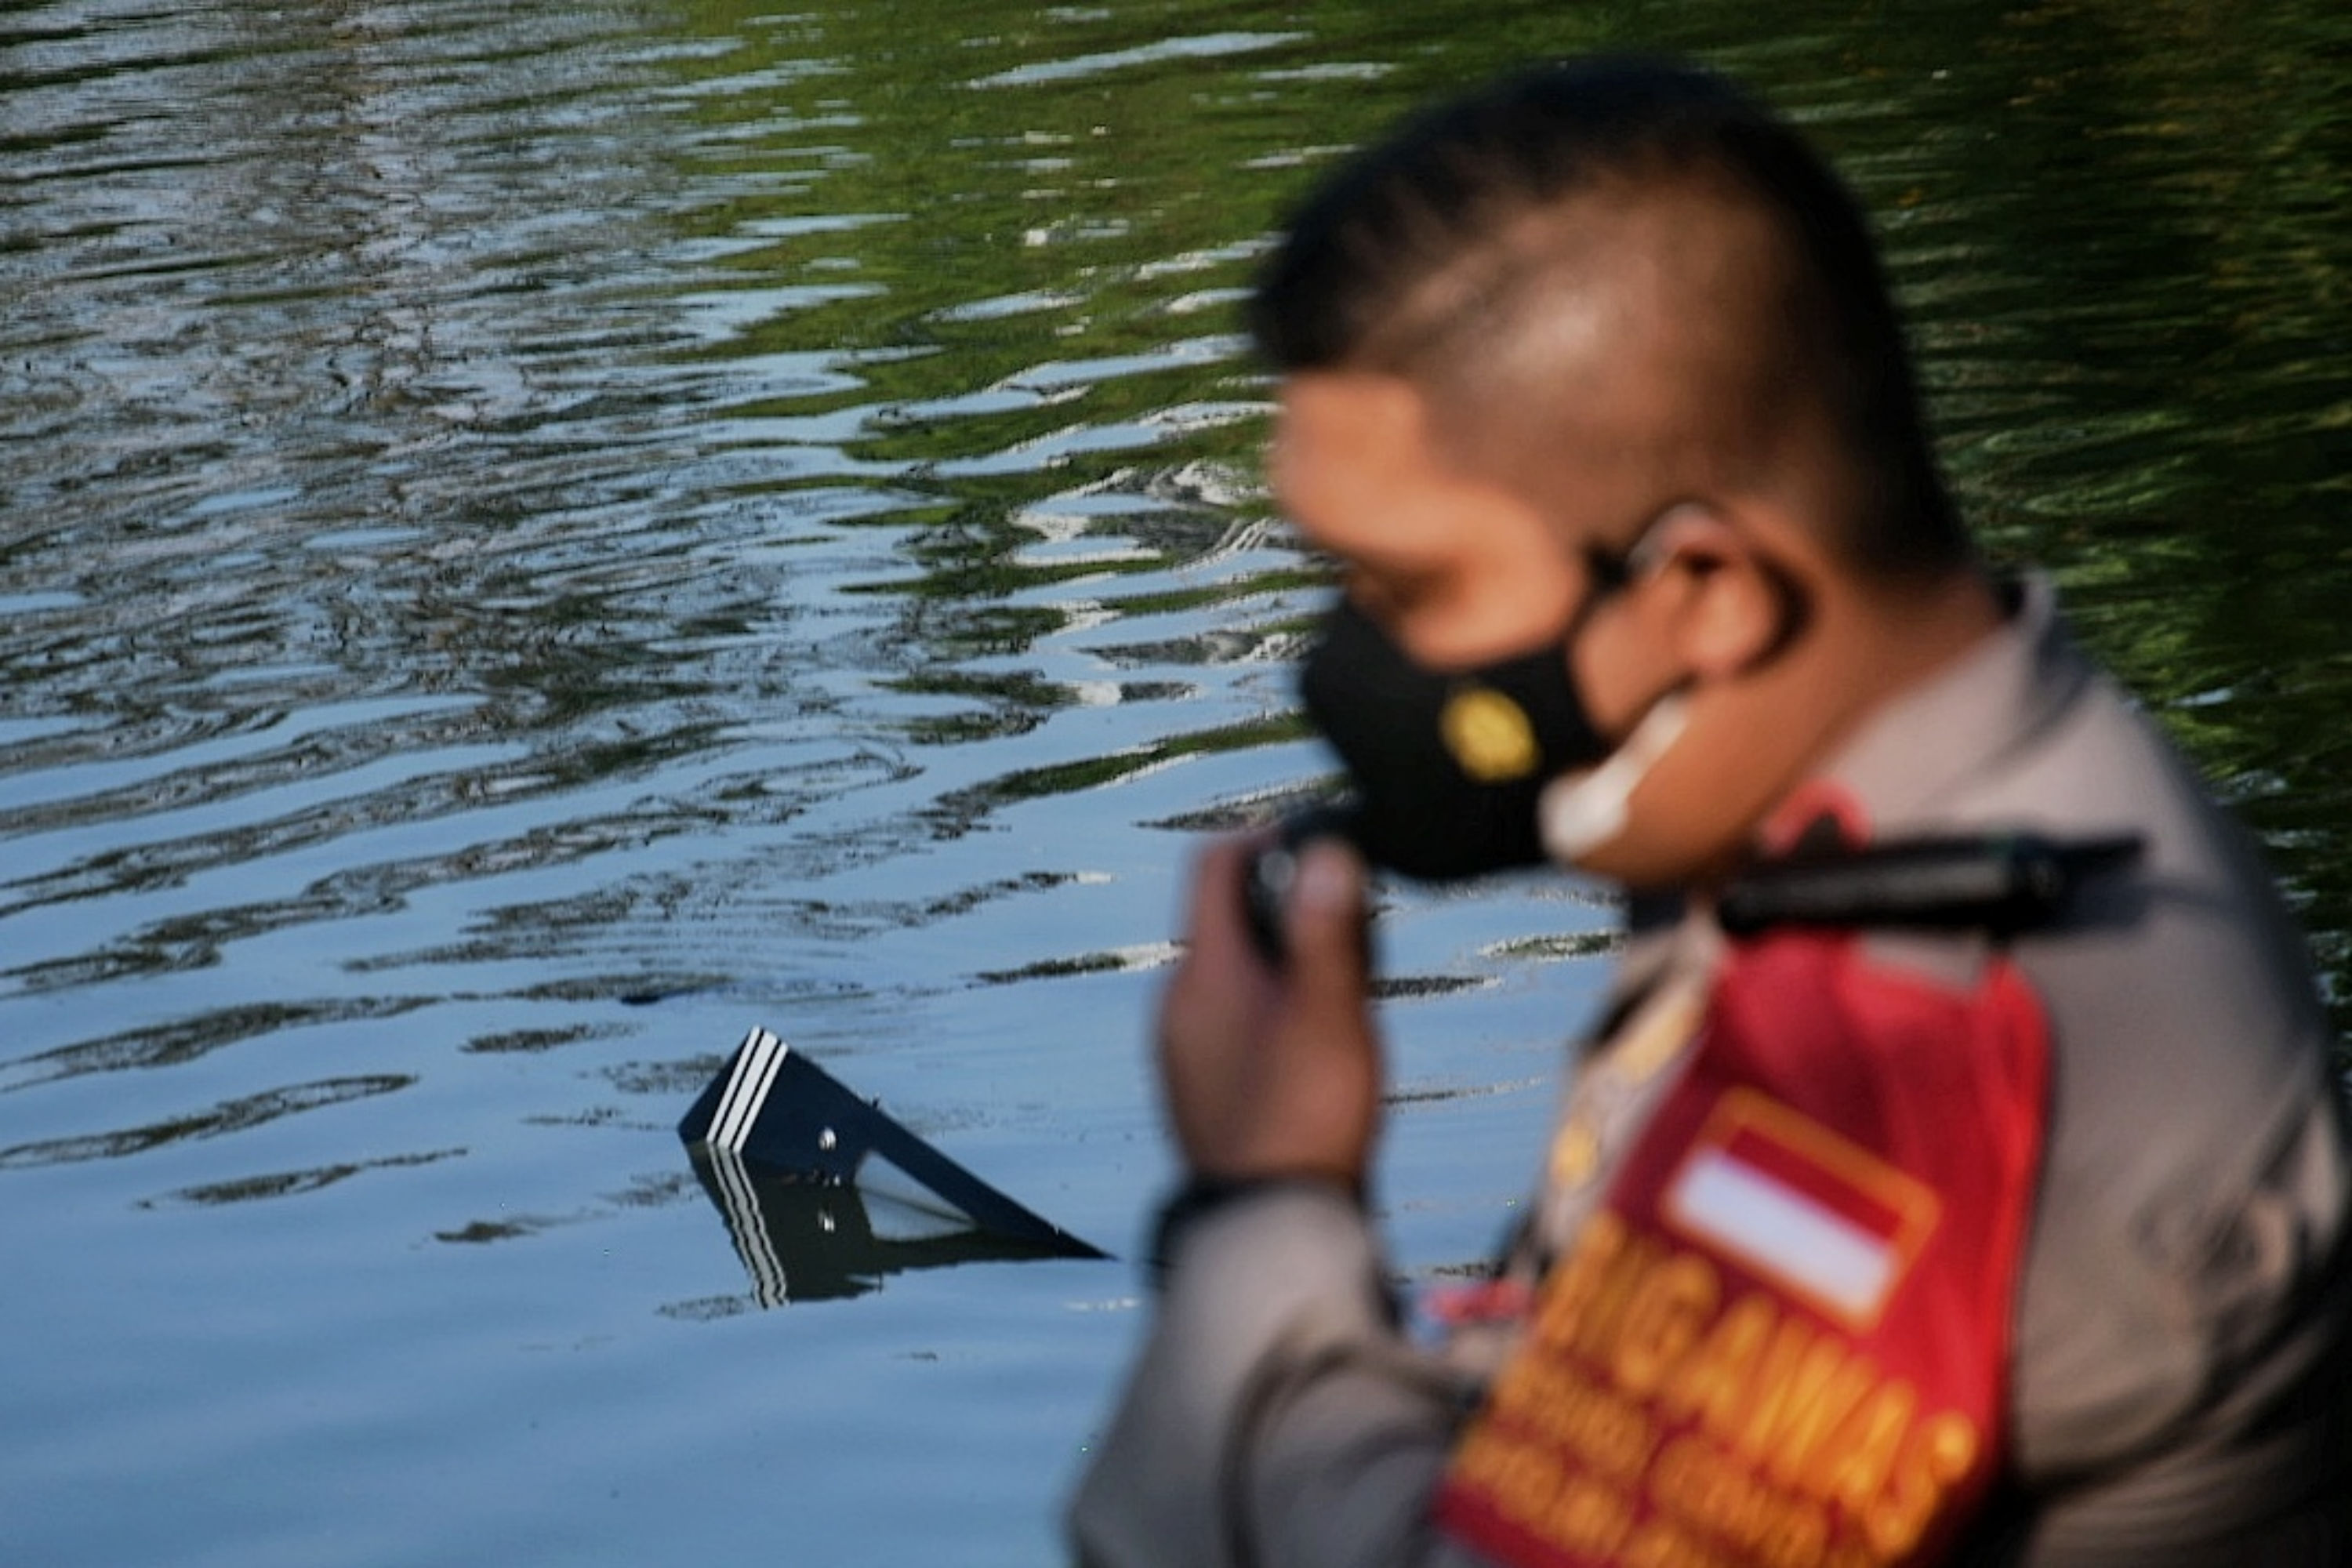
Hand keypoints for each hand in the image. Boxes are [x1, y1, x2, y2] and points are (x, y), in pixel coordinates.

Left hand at [1155, 833, 1380, 1186]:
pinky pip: (1233, 1020)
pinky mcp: (1200, 1086)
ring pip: (1235, 973)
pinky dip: (1273, 1009)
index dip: (1266, 837)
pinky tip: (1317, 1048)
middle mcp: (1178, 1003)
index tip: (1322, 844)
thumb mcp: (1330, 1011)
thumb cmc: (1304, 1116)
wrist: (1269, 1225)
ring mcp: (1183, 1049)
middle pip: (1228, 919)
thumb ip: (1329, 929)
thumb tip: (1327, 848)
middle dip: (1289, 908)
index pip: (1214, 864)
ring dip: (1285, 964)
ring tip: (1344, 996)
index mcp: (1201, 972)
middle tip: (1352, 932)